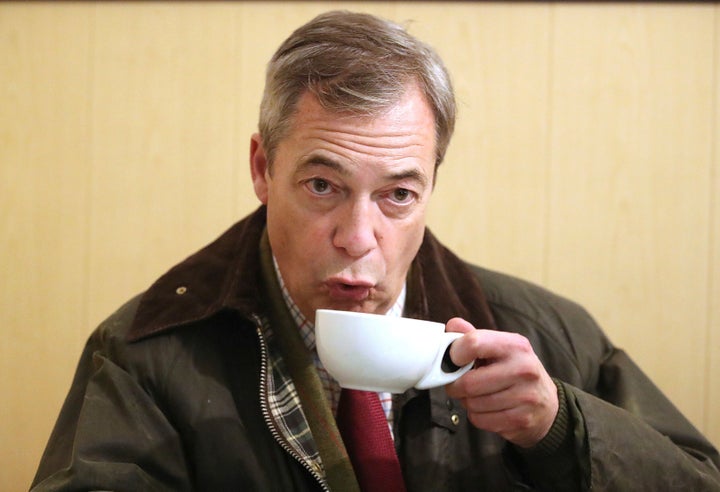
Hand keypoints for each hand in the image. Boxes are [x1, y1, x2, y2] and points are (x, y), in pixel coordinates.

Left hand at [445, 318, 558, 447]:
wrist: (548, 404)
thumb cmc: (516, 371)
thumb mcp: (500, 347)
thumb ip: (474, 335)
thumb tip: (452, 326)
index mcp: (515, 345)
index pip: (473, 343)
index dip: (454, 353)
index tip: (453, 360)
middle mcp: (523, 369)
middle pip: (469, 382)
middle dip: (456, 385)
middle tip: (459, 383)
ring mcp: (525, 397)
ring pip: (472, 404)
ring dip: (467, 402)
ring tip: (477, 395)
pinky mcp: (522, 420)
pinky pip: (480, 420)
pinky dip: (477, 416)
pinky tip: (487, 408)